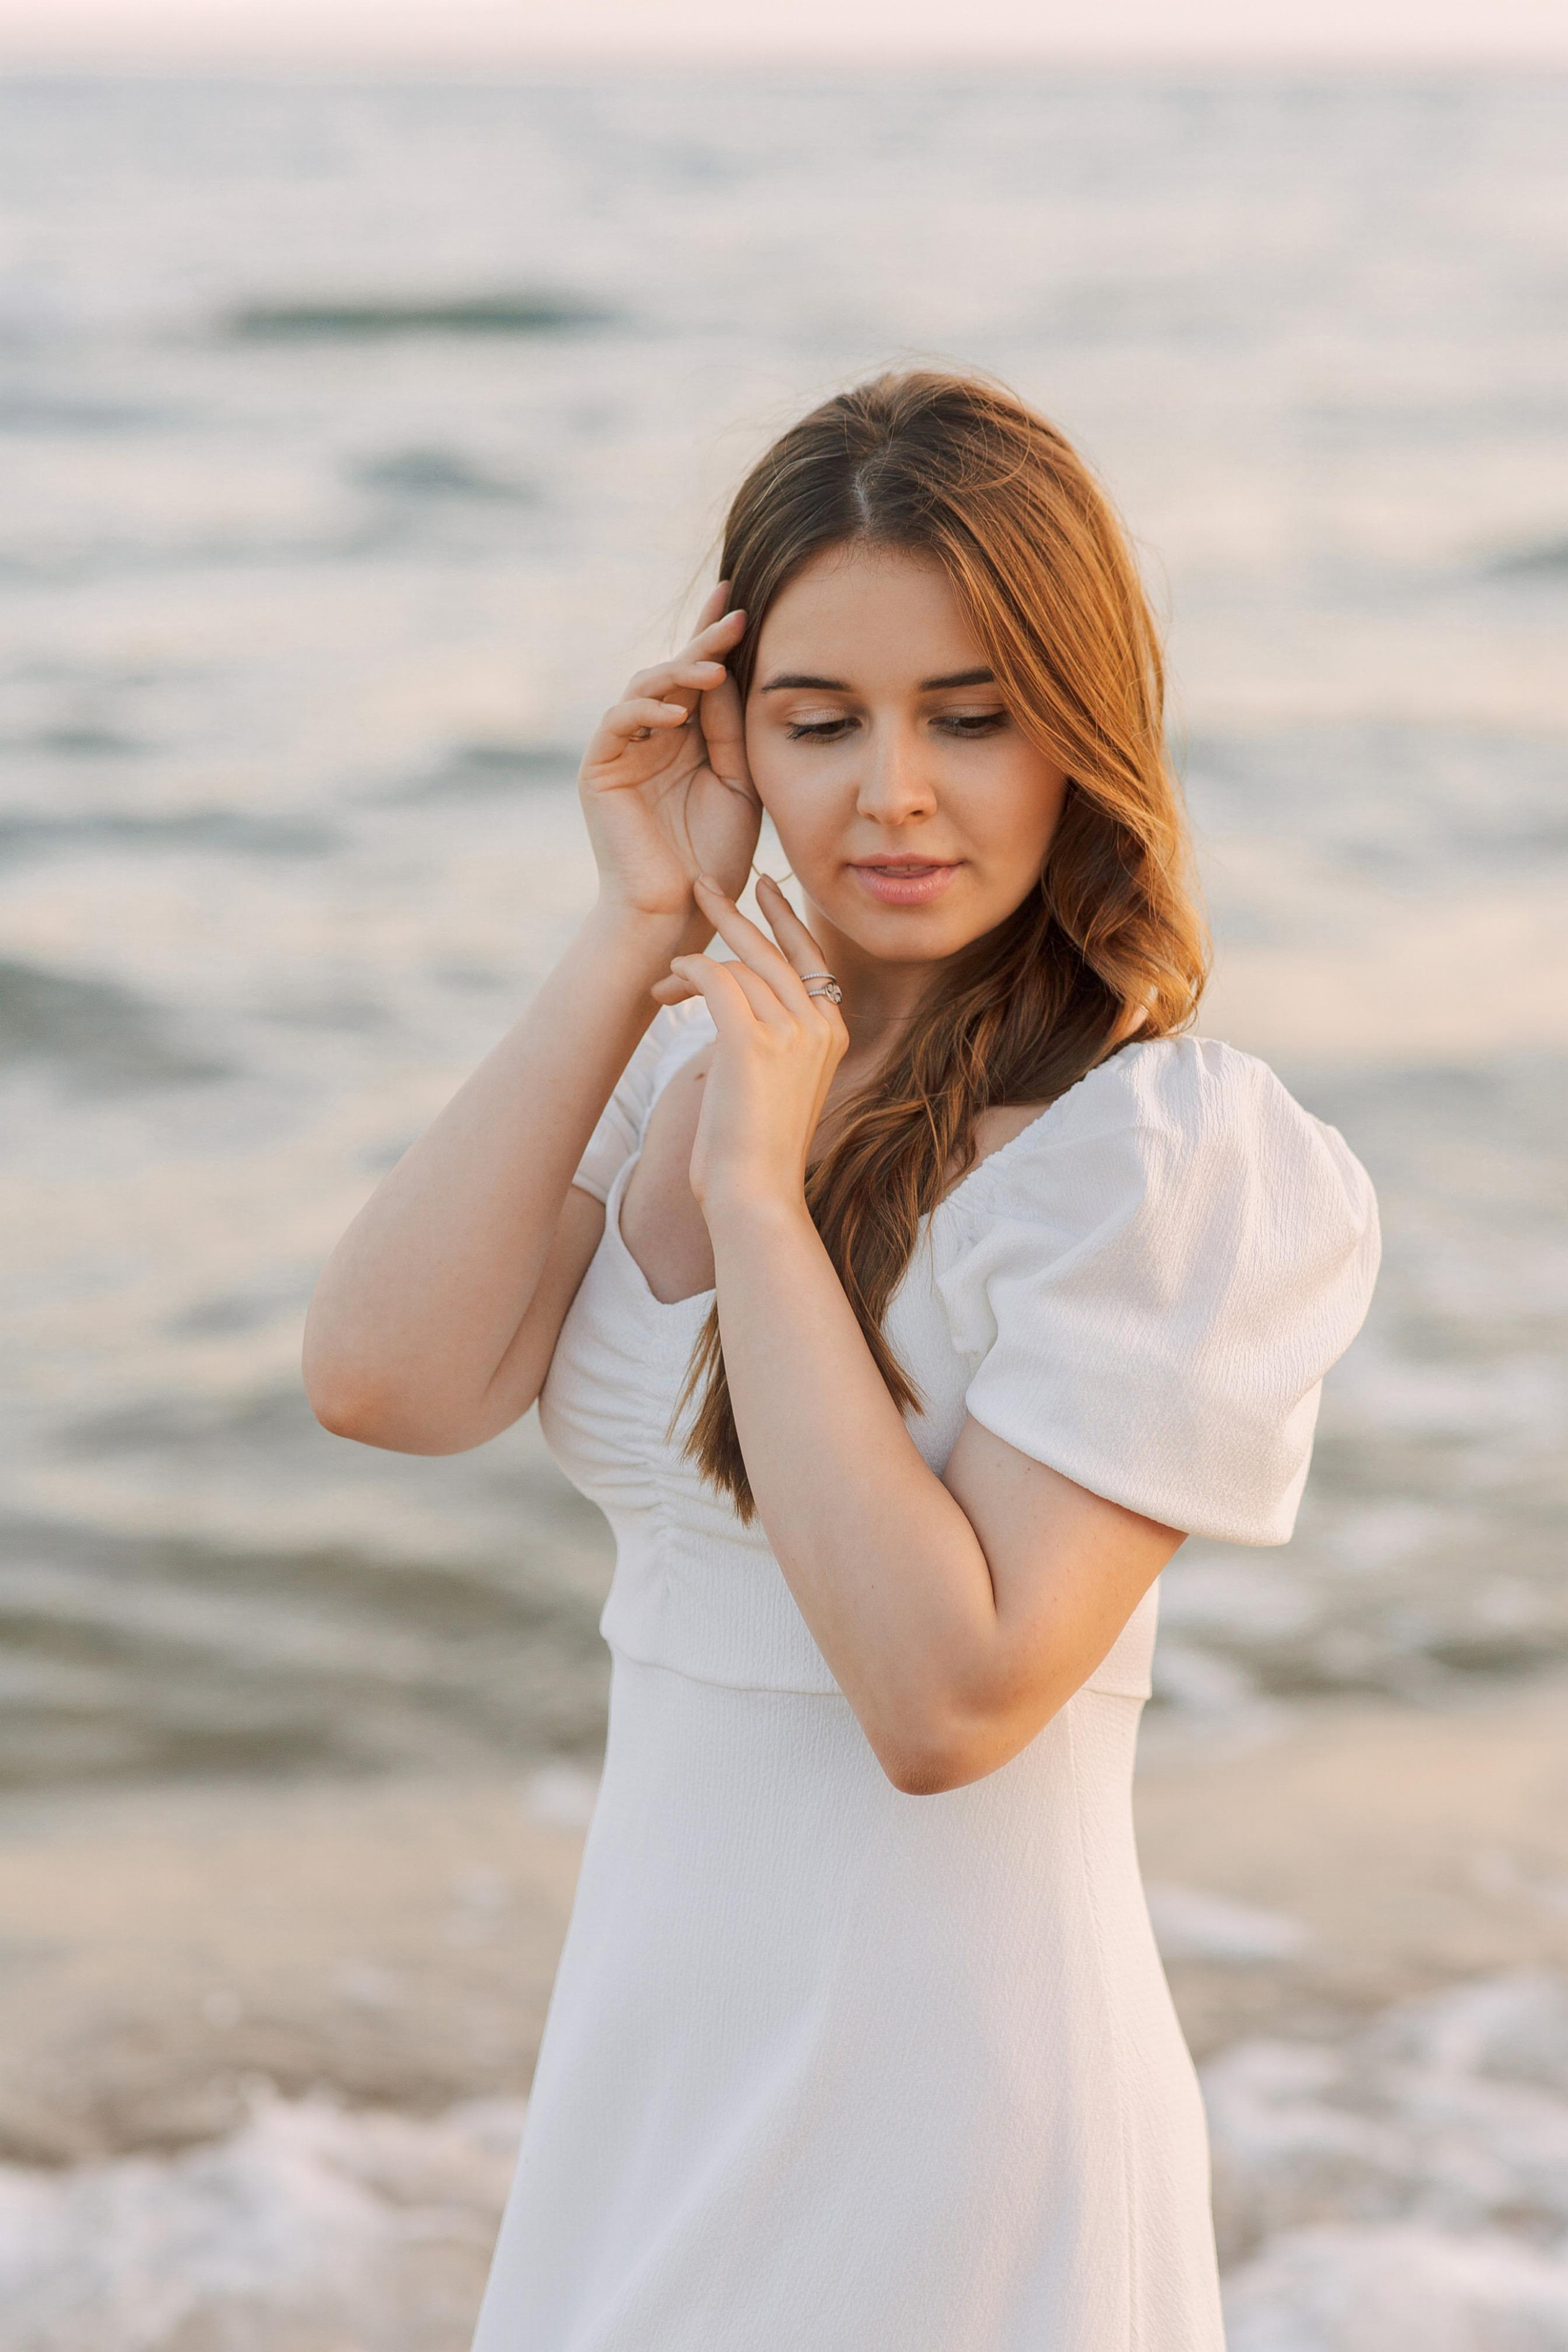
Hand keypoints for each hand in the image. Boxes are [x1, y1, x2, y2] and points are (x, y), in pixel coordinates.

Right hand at [578, 585, 760, 945]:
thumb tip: (725, 672)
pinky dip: (646, 710)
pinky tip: (678, 712)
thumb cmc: (713, 858)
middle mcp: (653, 737)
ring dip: (680, 672)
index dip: (717, 640)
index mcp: (687, 739)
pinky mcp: (599, 768)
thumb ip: (731, 731)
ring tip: (714, 667)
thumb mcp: (738, 784)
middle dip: (704, 641)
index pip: (701, 679)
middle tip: (735, 614)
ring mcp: (623, 750)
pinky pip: (619, 721)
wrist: (677, 912)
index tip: (743, 604)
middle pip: (675, 672)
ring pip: (645, 687)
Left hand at [664, 874, 848, 1215]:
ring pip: (737, 966)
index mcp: (834, 1032)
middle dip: (734, 914)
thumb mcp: (777, 1084)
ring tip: (663, 985)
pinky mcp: (753, 1042)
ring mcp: (792, 1031)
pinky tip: (668, 987)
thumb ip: (772, 1040)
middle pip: (773, 950)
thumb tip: (734, 1006)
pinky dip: (687, 974)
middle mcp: (821, 1024)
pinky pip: (716, 980)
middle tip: (701, 885)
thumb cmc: (755, 1149)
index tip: (762, 888)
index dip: (784, 919)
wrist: (756, 1193)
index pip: (811, 957)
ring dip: (692, 968)